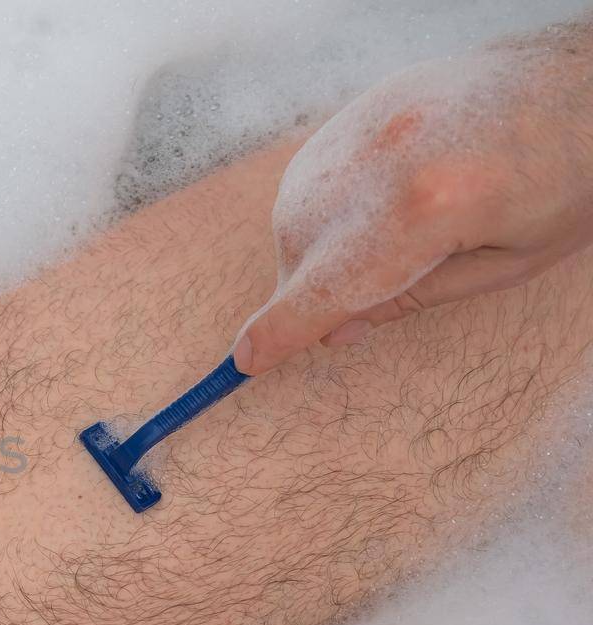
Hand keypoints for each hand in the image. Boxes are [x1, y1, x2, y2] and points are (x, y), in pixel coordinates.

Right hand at [234, 23, 592, 374]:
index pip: (329, 285)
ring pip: (295, 211)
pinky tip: (375, 202)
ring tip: (384, 238)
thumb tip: (335, 329)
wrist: (581, 82)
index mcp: (429, 208)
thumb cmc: (568, 178)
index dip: (283, 330)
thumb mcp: (508, 262)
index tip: (246, 361)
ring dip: (318, 243)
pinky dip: (326, 204)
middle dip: (312, 286)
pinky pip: (309, 175)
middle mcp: (381, 160)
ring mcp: (366, 126)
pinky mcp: (362, 108)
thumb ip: (414, 297)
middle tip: (363, 301)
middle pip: (302, 250)